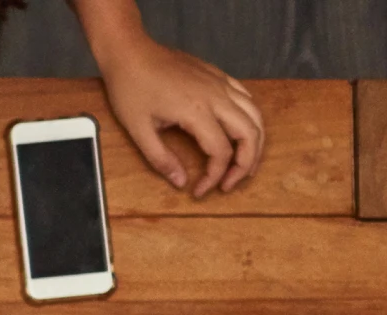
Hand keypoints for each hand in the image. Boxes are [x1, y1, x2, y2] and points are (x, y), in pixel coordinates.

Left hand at [94, 33, 263, 195]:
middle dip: (245, 164)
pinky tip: (241, 132)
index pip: (220, 152)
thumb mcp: (138, 130)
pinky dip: (251, 119)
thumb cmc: (131, 88)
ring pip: (255, 115)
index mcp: (197, 111)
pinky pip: (247, 99)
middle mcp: (217, 96)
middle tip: (230, 184)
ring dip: (255, 142)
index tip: (200, 190)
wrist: (131, 53)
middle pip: (250, 134)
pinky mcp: (220, 76)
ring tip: (243, 164)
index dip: (214, 176)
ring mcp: (221, 84)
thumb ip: (161, 159)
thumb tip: (180, 182)